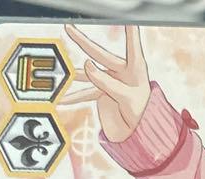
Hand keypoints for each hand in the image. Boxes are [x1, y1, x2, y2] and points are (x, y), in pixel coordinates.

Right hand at [59, 25, 150, 143]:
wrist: (142, 134)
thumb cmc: (144, 115)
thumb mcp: (127, 98)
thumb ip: (107, 83)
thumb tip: (86, 65)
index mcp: (135, 69)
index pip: (132, 45)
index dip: (129, 30)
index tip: (127, 17)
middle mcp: (122, 72)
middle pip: (100, 54)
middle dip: (83, 41)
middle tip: (69, 28)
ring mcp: (111, 81)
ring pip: (89, 73)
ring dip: (74, 72)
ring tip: (60, 65)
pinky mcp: (103, 92)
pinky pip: (87, 92)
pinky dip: (75, 96)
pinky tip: (63, 97)